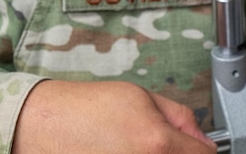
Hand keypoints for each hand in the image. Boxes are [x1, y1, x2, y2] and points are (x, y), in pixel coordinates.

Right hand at [13, 79, 216, 153]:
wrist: (42, 127)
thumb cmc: (86, 110)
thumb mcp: (142, 98)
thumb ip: (180, 118)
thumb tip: (204, 140)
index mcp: (156, 144)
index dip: (202, 148)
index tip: (196, 146)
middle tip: (157, 145)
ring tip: (131, 147)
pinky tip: (119, 153)